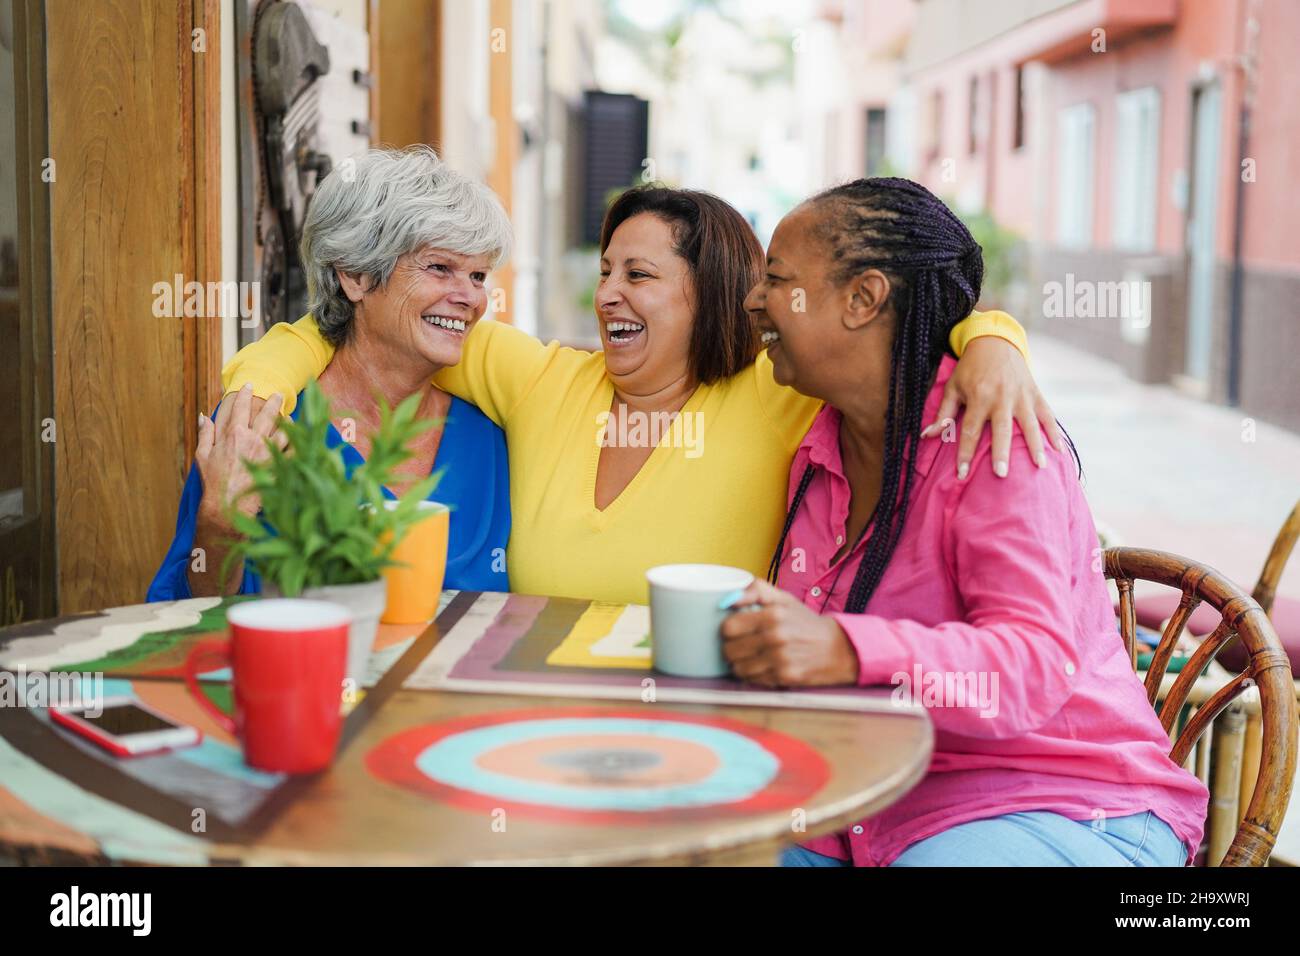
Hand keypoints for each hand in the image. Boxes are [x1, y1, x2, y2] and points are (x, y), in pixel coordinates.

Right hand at [195, 385, 284, 532]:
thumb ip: (205, 433)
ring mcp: (269, 452)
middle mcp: (253, 439)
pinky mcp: (279, 465)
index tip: (250, 385)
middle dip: (274, 401)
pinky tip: (299, 438)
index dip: (245, 393)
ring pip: (284, 429)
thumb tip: (204, 416)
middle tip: (279, 394)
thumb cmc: (213, 481)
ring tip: (289, 416)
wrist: (227, 505)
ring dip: (288, 420)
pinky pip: (294, 450)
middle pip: (267, 413)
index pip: (241, 407)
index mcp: (234, 434)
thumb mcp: (202, 455)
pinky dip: (298, 442)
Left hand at [719, 579, 858, 687]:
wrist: (838, 648)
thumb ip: (756, 590)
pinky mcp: (785, 677)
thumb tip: (727, 598)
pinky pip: (754, 680)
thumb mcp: (785, 599)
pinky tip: (764, 666)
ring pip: (738, 668)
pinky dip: (755, 675)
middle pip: (729, 650)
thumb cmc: (806, 622)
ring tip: (752, 657)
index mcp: (773, 614)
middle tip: (741, 645)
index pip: (728, 627)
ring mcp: (780, 659)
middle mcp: (775, 637)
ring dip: (741, 663)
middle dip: (732, 648)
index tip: (735, 630)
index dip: (727, 629)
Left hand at [920, 336, 1062, 479]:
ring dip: (1035, 446)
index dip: (965, 453)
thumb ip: (944, 413)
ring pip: (1030, 424)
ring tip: (1040, 466)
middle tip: (1001, 474)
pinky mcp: (1035, 393)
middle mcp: (1002, 398)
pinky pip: (1047, 414)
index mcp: (979, 397)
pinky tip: (1059, 450)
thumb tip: (928, 435)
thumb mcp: (953, 387)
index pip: (970, 431)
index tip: (962, 474)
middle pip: (1001, 430)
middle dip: (1001, 452)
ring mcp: (1022, 396)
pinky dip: (1054, 432)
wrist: (995, 342)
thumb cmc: (970, 368)